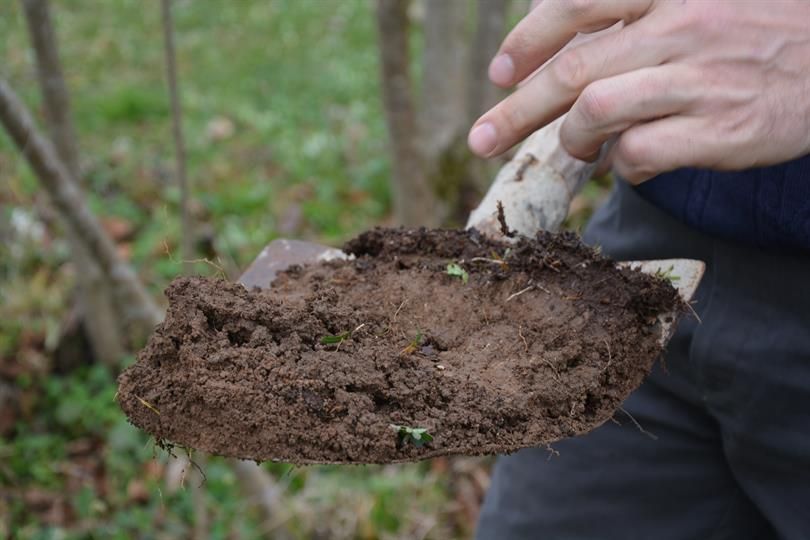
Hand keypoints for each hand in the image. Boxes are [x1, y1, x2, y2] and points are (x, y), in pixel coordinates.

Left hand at [467, 0, 809, 182]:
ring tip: (577, 146)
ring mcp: (702, 78)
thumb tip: (559, 39)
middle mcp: (683, 25)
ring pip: (596, 113)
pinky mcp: (722, 130)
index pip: (577, 4)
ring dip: (571, 139)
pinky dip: (619, 166)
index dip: (527, 41)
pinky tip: (629, 162)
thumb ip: (634, 12)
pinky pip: (639, 155)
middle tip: (483, 138)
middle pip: (573, 72)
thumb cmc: (756, 25)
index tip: (499, 73)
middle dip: (516, 111)